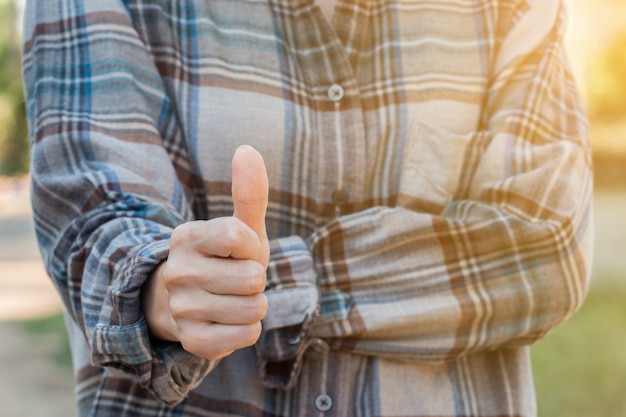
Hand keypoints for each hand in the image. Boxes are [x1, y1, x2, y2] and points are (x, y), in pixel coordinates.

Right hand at [142, 145, 269, 360]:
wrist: (191, 303)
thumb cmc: (224, 259)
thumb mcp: (239, 226)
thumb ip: (248, 191)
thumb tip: (247, 149)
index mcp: (187, 236)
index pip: (238, 236)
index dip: (251, 246)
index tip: (240, 250)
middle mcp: (177, 271)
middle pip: (252, 277)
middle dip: (256, 280)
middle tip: (237, 279)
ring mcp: (181, 308)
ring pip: (254, 309)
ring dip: (254, 306)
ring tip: (233, 299)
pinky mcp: (192, 340)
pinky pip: (247, 336)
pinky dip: (248, 330)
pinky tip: (229, 321)